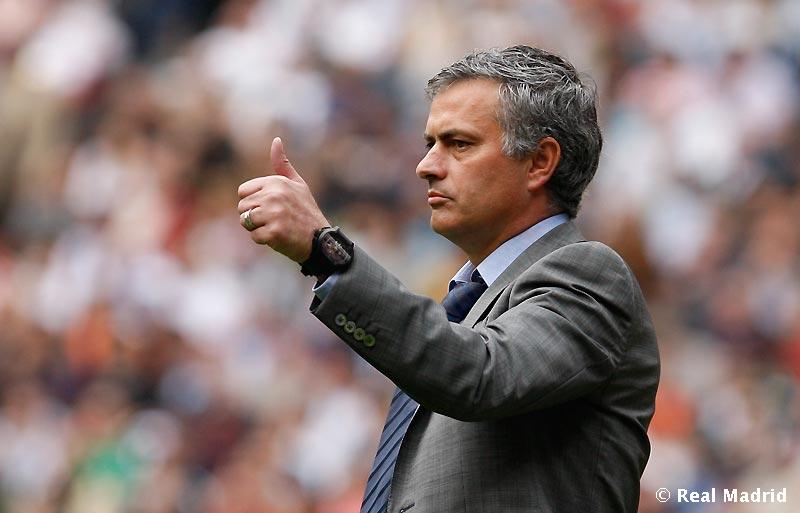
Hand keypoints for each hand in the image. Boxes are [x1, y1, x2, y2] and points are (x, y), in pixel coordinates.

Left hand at [237, 137, 329, 262]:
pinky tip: (279, 237)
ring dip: (257, 228)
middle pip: (242, 207)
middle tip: (275, 219)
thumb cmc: (306, 211)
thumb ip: (283, 164)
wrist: (321, 240)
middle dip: (254, 217)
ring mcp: (274, 214)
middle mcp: (274, 195)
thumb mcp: (298, 184)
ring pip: (245, 222)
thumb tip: (276, 139)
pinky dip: (264, 240)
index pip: (243, 192)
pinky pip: (254, 236)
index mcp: (276, 182)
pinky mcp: (274, 232)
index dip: (253, 202)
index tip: (270, 207)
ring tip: (276, 227)